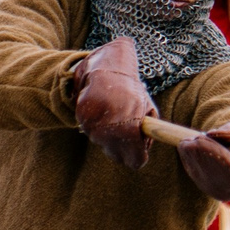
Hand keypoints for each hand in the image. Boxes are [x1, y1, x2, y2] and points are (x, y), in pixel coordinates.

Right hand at [74, 39, 155, 169]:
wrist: (108, 68)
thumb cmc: (132, 90)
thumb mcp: (148, 109)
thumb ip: (148, 132)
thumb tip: (143, 149)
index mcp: (128, 130)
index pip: (135, 161)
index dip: (139, 156)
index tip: (140, 149)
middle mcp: (108, 132)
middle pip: (118, 157)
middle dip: (125, 147)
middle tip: (127, 129)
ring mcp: (92, 127)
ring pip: (104, 145)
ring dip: (110, 136)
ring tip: (114, 116)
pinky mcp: (81, 120)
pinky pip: (92, 133)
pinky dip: (98, 127)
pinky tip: (103, 113)